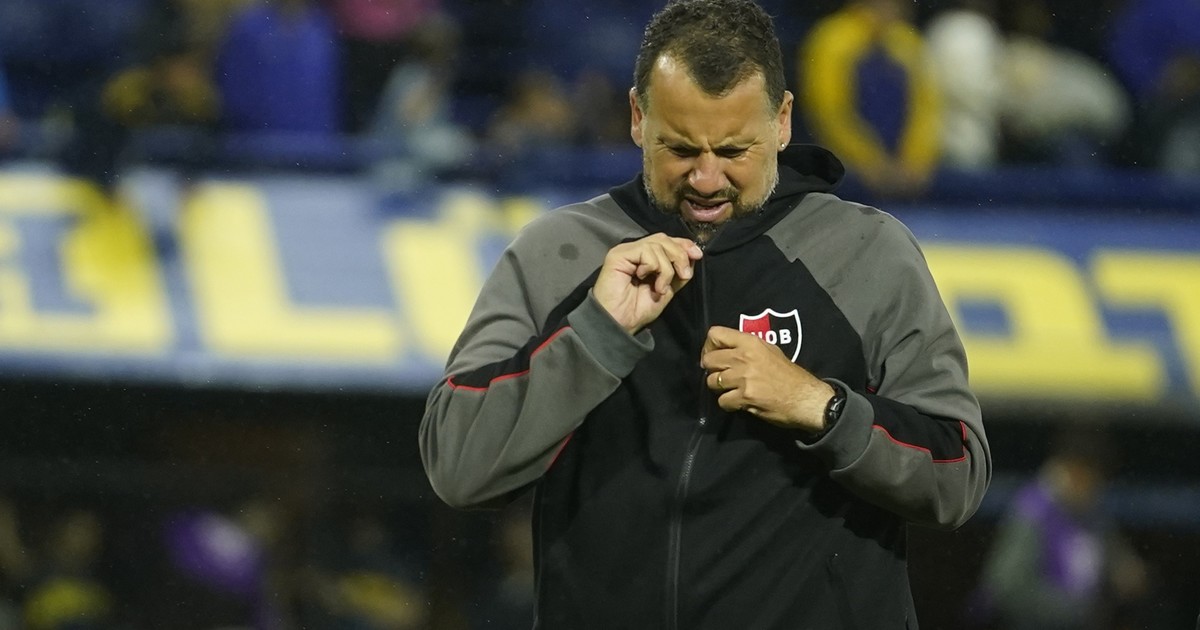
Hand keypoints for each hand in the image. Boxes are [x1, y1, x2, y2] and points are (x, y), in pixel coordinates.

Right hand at [593, 233, 702, 333]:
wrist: (619, 323)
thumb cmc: (638, 310)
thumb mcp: (667, 289)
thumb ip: (678, 272)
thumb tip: (693, 255)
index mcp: (645, 258)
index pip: (667, 241)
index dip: (683, 244)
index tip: (697, 255)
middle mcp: (635, 251)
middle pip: (664, 239)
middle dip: (679, 255)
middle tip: (683, 275)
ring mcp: (626, 251)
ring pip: (657, 245)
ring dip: (666, 268)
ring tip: (659, 288)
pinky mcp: (619, 254)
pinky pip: (646, 251)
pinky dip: (653, 266)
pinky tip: (644, 280)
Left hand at [701, 326, 833, 431]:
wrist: (806, 398)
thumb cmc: (790, 375)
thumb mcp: (771, 351)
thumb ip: (748, 348)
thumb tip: (726, 349)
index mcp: (750, 343)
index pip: (715, 334)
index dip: (709, 346)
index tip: (714, 356)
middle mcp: (744, 357)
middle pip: (708, 360)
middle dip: (712, 370)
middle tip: (721, 376)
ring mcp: (743, 377)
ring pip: (712, 382)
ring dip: (719, 388)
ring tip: (732, 390)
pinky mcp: (744, 397)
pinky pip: (722, 401)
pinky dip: (728, 404)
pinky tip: (739, 403)